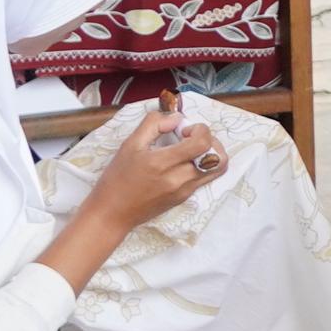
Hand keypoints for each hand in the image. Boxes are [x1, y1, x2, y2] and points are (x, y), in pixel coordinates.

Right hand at [95, 111, 224, 230]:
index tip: (184, 131)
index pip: (202, 143)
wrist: (113, 213)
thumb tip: (177, 117)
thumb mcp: (129, 145)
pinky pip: (206, 178)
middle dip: (209, 140)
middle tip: (191, 138)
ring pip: (217, 169)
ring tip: (194, 149)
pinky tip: (185, 161)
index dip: (200, 130)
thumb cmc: (117, 178)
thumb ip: (154, 125)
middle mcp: (179, 179)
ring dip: (212, 153)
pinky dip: (204, 165)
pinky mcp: (185, 198)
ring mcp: (185, 191)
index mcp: (163, 163)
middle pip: (217, 157)